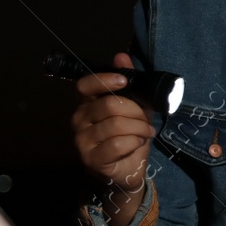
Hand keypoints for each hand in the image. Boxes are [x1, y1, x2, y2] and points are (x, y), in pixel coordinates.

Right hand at [71, 52, 154, 225]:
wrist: (129, 170)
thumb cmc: (130, 136)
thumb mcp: (135, 108)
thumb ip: (129, 84)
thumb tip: (121, 56)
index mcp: (86, 104)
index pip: (84, 86)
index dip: (104, 80)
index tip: (125, 80)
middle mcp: (78, 120)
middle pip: (109, 105)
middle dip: (136, 111)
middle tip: (146, 122)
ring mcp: (82, 141)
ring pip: (116, 125)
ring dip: (139, 128)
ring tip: (145, 133)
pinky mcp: (92, 159)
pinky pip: (119, 144)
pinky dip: (135, 142)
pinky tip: (138, 144)